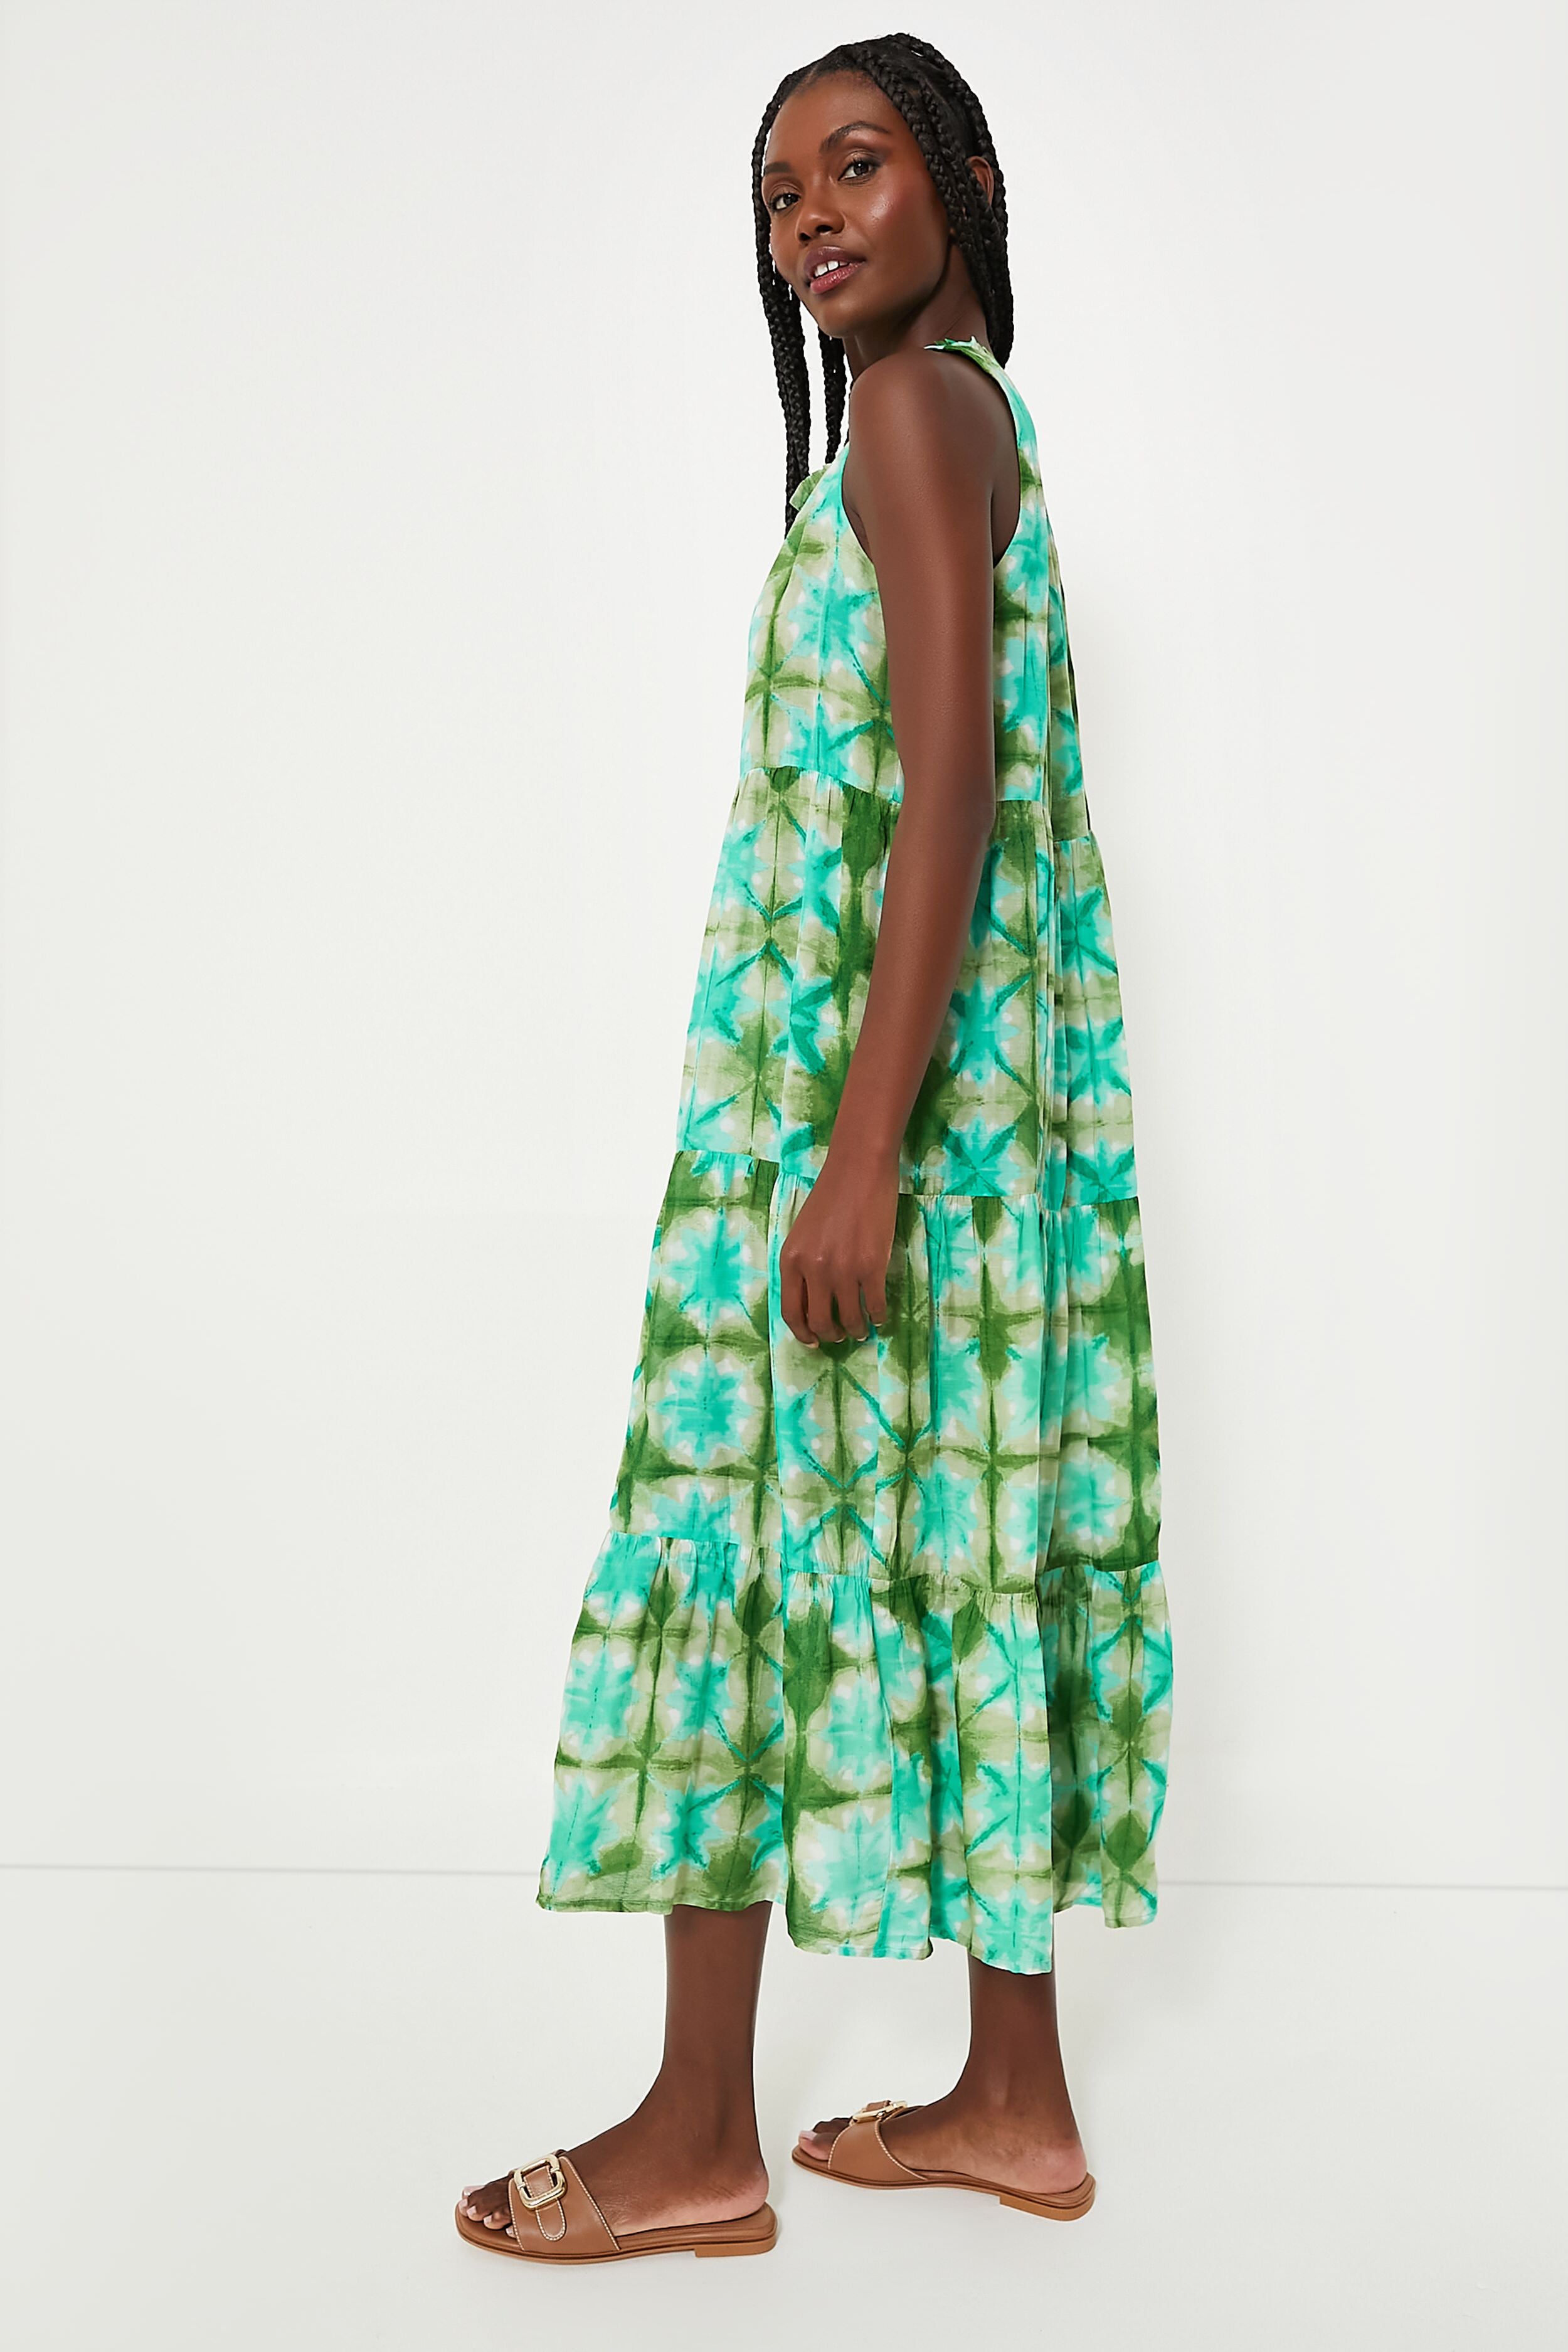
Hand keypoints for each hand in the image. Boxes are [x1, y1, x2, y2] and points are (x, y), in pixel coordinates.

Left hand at [778, 1141, 899, 1346]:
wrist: (858, 1170)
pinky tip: (880, 1315)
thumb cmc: (830, 1197)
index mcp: (790, 1260)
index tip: (814, 1341)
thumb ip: (802, 1265)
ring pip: (849, 1318)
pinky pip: (875, 1305)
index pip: (791, 1312)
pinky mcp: (872, 1266)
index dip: (803, 1333)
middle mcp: (813, 1269)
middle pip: (820, 1321)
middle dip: (832, 1335)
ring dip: (857, 1329)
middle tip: (842, 1335)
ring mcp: (843, 1269)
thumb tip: (812, 1302)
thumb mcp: (802, 1234)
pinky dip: (879, 1316)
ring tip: (862, 1328)